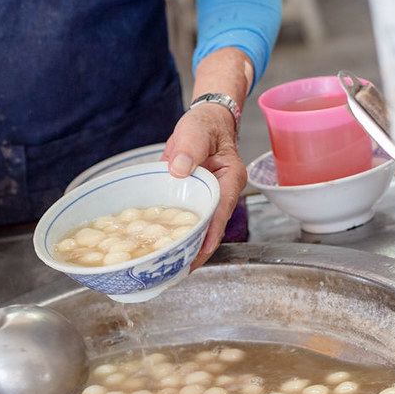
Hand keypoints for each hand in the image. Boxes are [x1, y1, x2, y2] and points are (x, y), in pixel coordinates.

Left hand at [161, 103, 246, 270]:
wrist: (203, 123)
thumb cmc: (205, 125)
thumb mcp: (197, 129)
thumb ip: (190, 147)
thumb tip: (179, 170)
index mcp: (230, 179)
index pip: (222, 210)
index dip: (212, 232)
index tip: (200, 250)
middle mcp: (221, 194)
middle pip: (212, 228)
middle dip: (198, 251)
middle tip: (179, 270)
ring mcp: (207, 201)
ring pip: (200, 229)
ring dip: (187, 248)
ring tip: (170, 269)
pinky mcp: (193, 202)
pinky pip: (186, 222)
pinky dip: (177, 235)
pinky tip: (164, 250)